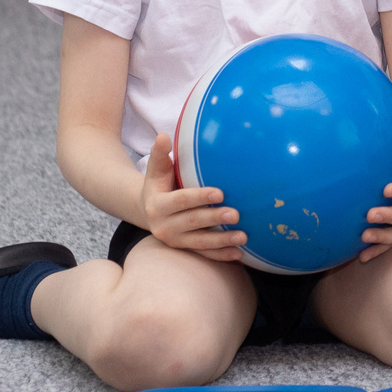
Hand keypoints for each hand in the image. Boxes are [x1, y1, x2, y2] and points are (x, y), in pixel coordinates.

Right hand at [139, 131, 247, 262]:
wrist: (148, 210)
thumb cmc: (160, 183)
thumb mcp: (156, 169)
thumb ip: (160, 154)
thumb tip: (163, 135)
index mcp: (157, 206)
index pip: (181, 201)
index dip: (200, 197)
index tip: (220, 193)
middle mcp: (164, 226)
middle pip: (193, 222)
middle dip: (215, 218)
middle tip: (237, 214)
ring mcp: (175, 241)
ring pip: (201, 242)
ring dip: (222, 241)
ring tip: (243, 237)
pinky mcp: (185, 249)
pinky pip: (204, 254)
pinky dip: (221, 255)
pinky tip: (239, 253)